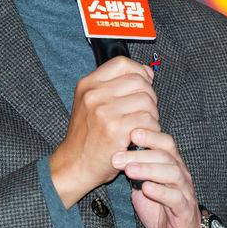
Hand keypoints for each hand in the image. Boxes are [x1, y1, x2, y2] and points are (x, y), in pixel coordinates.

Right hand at [49, 56, 156, 207]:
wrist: (74, 164)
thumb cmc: (87, 136)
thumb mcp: (91, 103)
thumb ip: (115, 85)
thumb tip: (147, 71)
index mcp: (88, 84)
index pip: (122, 63)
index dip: (139, 71)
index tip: (144, 84)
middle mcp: (94, 94)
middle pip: (138, 81)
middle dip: (149, 95)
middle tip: (146, 110)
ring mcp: (104, 111)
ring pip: (146, 100)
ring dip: (152, 114)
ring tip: (143, 125)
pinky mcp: (116, 130)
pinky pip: (147, 120)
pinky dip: (152, 129)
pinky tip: (142, 136)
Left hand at [112, 128, 204, 227]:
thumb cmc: (160, 206)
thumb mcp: (144, 183)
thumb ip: (135, 168)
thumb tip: (115, 151)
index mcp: (172, 163)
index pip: (165, 142)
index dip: (150, 135)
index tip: (129, 133)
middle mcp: (181, 174)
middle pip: (165, 155)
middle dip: (140, 153)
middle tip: (118, 157)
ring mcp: (185, 191)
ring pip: (172, 174)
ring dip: (148, 169)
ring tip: (129, 170)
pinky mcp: (185, 211)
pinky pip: (176, 198)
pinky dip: (161, 192)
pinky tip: (146, 188)